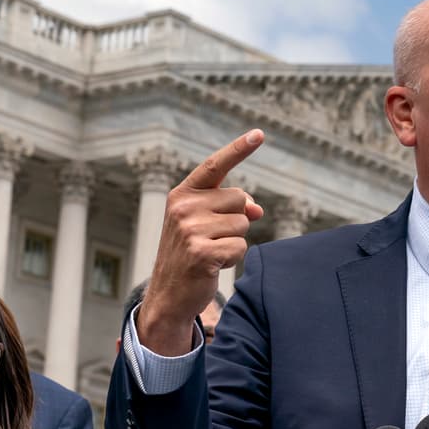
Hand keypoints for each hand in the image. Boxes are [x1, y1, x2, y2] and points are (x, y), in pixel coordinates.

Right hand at [137, 130, 265, 354]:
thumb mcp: (206, 224)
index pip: (215, 165)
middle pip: (240, 199)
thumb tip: (257, 207)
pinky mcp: (200, 252)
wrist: (169, 294)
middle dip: (236, 220)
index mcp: (182, 194)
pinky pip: (240, 247)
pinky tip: (212, 265)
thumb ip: (230, 207)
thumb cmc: (192, 253)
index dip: (238, 148)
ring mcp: (189, 229)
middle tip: (212, 239)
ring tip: (211, 252)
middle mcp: (183, 207)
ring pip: (243, 224)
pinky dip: (233, 259)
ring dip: (234, 241)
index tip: (259, 133)